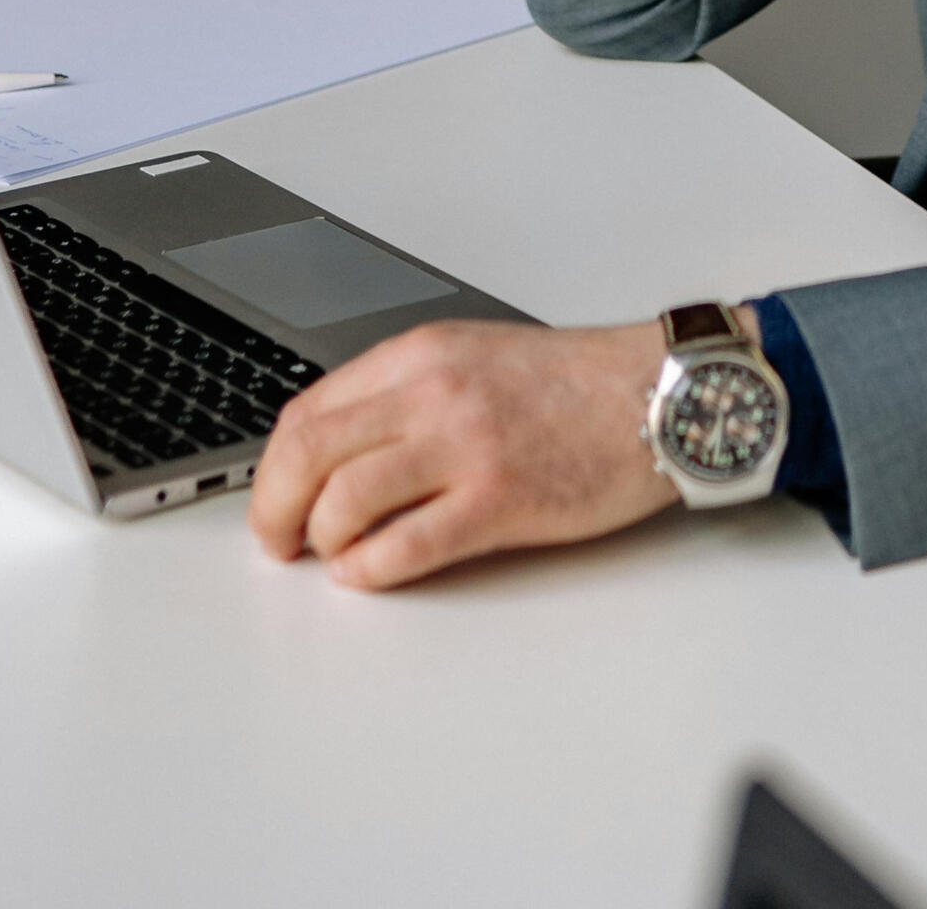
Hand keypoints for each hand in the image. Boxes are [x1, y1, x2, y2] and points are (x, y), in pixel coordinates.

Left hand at [250, 317, 687, 590]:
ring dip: (322, 542)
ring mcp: (464, 446)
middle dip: (274, 511)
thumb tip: (340, 453)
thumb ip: (407, 394)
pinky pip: (403, 548)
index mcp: (421, 354)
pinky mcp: (498, 500)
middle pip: (307, 454)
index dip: (273, 466)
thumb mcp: (474, 357)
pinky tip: (369, 572)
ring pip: (342, 502)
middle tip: (279, 542)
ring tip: (335, 556)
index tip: (275, 497)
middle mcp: (432, 392)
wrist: (653, 392)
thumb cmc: (573, 383)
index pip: (308, 409)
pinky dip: (368, 571)